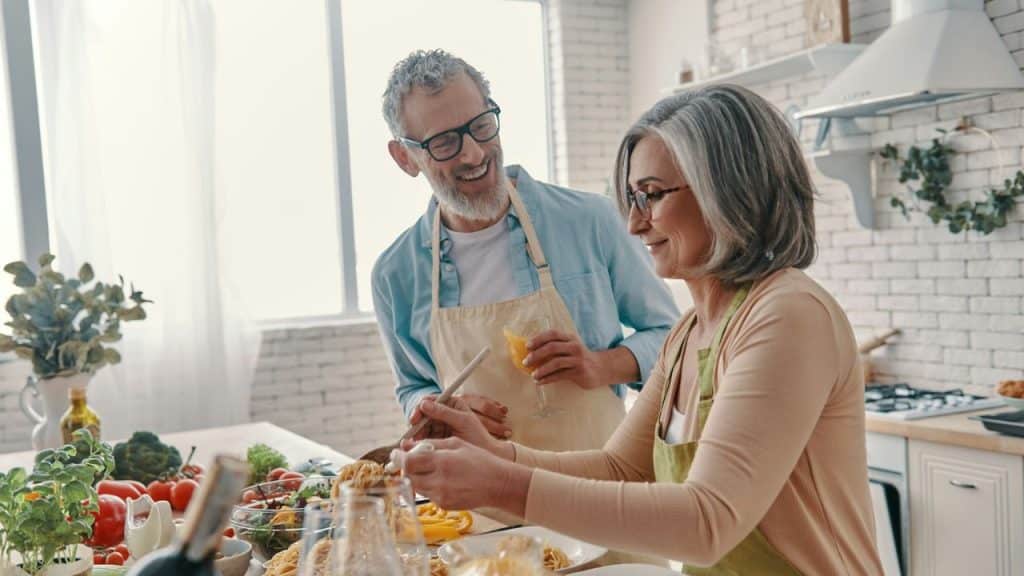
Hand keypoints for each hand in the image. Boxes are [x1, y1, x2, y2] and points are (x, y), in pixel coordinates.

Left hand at [401, 437, 530, 513]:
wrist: (497, 484)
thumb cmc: (479, 460)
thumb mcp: (455, 444)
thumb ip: (430, 444)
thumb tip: (406, 444)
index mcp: (442, 461)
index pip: (408, 462)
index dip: (398, 457)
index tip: (396, 453)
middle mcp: (439, 481)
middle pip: (408, 477)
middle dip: (406, 468)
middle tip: (410, 461)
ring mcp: (441, 496)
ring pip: (416, 486)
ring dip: (417, 476)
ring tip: (430, 469)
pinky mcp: (444, 505)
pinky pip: (428, 495)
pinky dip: (429, 486)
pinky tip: (443, 479)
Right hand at [403, 397, 513, 459]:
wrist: (486, 454)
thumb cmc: (478, 436)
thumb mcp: (462, 421)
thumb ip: (444, 412)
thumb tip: (424, 404)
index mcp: (451, 403)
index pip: (431, 400)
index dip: (420, 408)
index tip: (415, 417)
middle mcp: (443, 413)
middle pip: (423, 414)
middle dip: (417, 423)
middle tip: (412, 434)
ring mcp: (439, 426)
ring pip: (422, 426)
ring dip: (417, 433)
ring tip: (416, 442)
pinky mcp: (437, 438)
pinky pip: (424, 437)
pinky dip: (420, 441)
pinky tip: (418, 447)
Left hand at [525, 330, 606, 389]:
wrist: (601, 368)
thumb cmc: (579, 358)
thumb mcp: (570, 348)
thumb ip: (555, 347)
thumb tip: (530, 351)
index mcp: (570, 338)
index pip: (553, 334)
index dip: (538, 338)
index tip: (527, 346)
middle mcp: (574, 346)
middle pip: (552, 347)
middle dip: (536, 355)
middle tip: (526, 362)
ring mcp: (578, 359)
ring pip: (555, 363)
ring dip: (541, 370)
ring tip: (533, 375)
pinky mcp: (579, 372)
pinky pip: (560, 375)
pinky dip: (547, 379)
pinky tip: (540, 382)